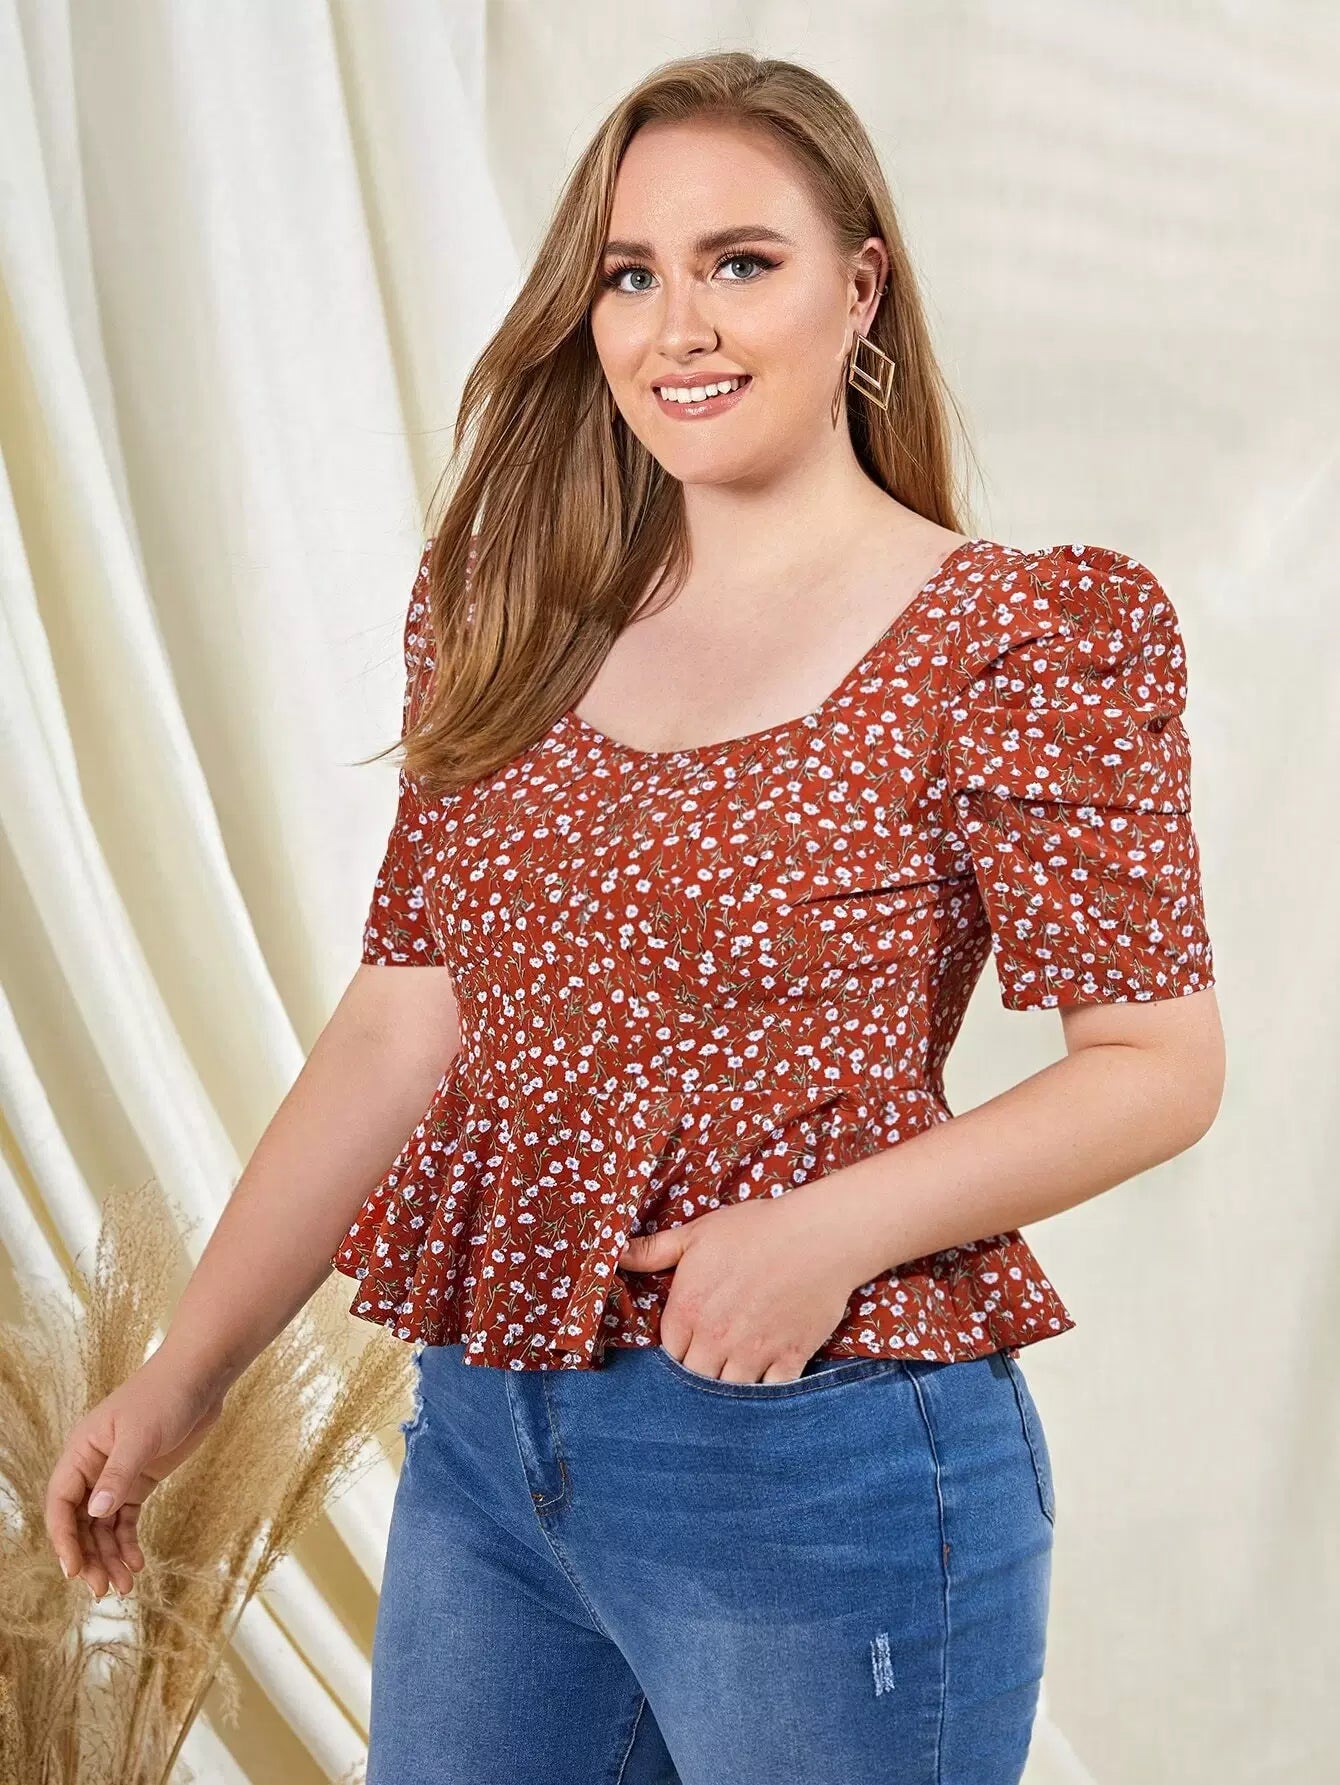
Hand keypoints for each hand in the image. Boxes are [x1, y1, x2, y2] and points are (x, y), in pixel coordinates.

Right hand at [45, 1351, 227, 1596]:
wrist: (201, 1376)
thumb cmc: (165, 1395)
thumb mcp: (141, 1435)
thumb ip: (118, 1474)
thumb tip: (94, 1512)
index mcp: (81, 1452)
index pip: (61, 1503)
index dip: (63, 1539)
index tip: (74, 1570)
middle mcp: (93, 1467)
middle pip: (80, 1522)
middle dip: (89, 1556)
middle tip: (103, 1589)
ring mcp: (117, 1474)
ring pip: (103, 1526)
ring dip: (110, 1556)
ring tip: (125, 1586)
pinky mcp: (141, 1479)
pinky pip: (126, 1518)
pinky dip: (128, 1541)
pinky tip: (137, 1562)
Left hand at [616, 1186, 862, 1383]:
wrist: (817, 1236)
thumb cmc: (755, 1229)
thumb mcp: (697, 1234)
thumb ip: (653, 1251)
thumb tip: (615, 1255)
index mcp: (688, 1310)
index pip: (669, 1353)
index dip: (679, 1348)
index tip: (691, 1340)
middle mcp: (716, 1339)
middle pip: (695, 1378)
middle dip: (701, 1370)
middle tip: (714, 1356)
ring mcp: (753, 1353)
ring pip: (728, 1392)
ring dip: (730, 1384)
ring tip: (736, 1371)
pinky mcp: (789, 1359)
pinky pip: (769, 1394)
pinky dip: (766, 1392)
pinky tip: (766, 1379)